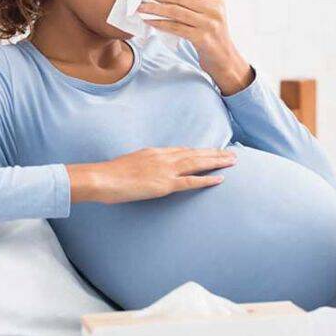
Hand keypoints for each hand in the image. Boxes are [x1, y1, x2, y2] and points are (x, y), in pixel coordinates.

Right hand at [66, 147, 237, 204]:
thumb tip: (148, 172)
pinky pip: (190, 182)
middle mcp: (164, 157)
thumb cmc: (111, 174)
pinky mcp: (164, 184)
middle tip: (232, 153)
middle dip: (214, 154)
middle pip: (195, 154)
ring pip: (197, 164)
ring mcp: (165, 170)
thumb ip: (143, 166)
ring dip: (216, 162)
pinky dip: (206, 180)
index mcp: (155, 152)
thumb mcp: (130, 164)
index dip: (198, 151)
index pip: (182, 150)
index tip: (211, 151)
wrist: (102, 178)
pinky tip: (220, 179)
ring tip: (232, 161)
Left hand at [137, 0, 253, 95]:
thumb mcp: (210, 14)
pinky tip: (149, 22)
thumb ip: (195, 3)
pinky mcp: (201, 38)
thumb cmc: (213, 35)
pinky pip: (175, 27)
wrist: (225, 59)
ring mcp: (208, 24)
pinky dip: (159, 23)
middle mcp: (214, 10)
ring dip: (154, 8)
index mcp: (216, 0)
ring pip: (175, 11)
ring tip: (141, 8)